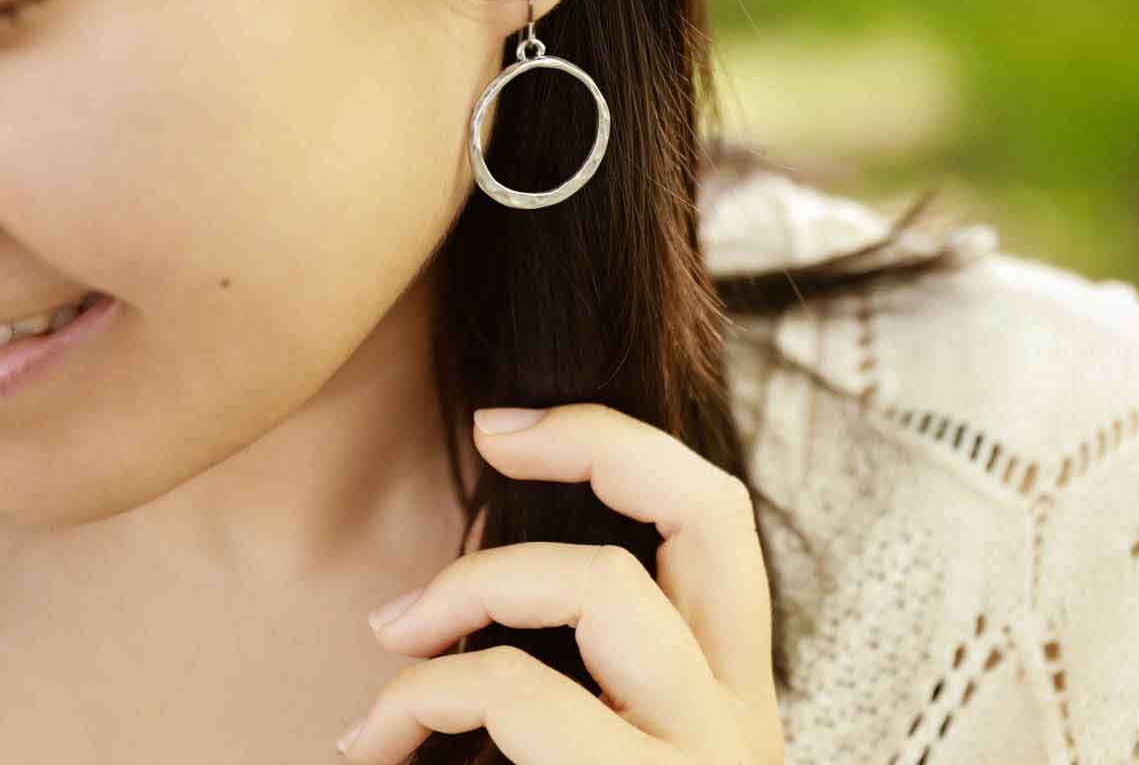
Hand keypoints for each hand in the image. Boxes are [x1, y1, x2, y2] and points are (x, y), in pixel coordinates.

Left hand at [335, 402, 785, 763]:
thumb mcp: (605, 750)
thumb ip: (573, 673)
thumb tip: (463, 587)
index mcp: (729, 691)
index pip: (715, 518)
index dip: (620, 442)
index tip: (509, 428)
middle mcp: (740, 716)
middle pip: (712, 511)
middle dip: (600, 443)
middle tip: (490, 435)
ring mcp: (703, 764)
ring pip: (605, 590)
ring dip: (475, 586)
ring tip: (394, 634)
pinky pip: (525, 701)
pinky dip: (433, 693)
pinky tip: (378, 739)